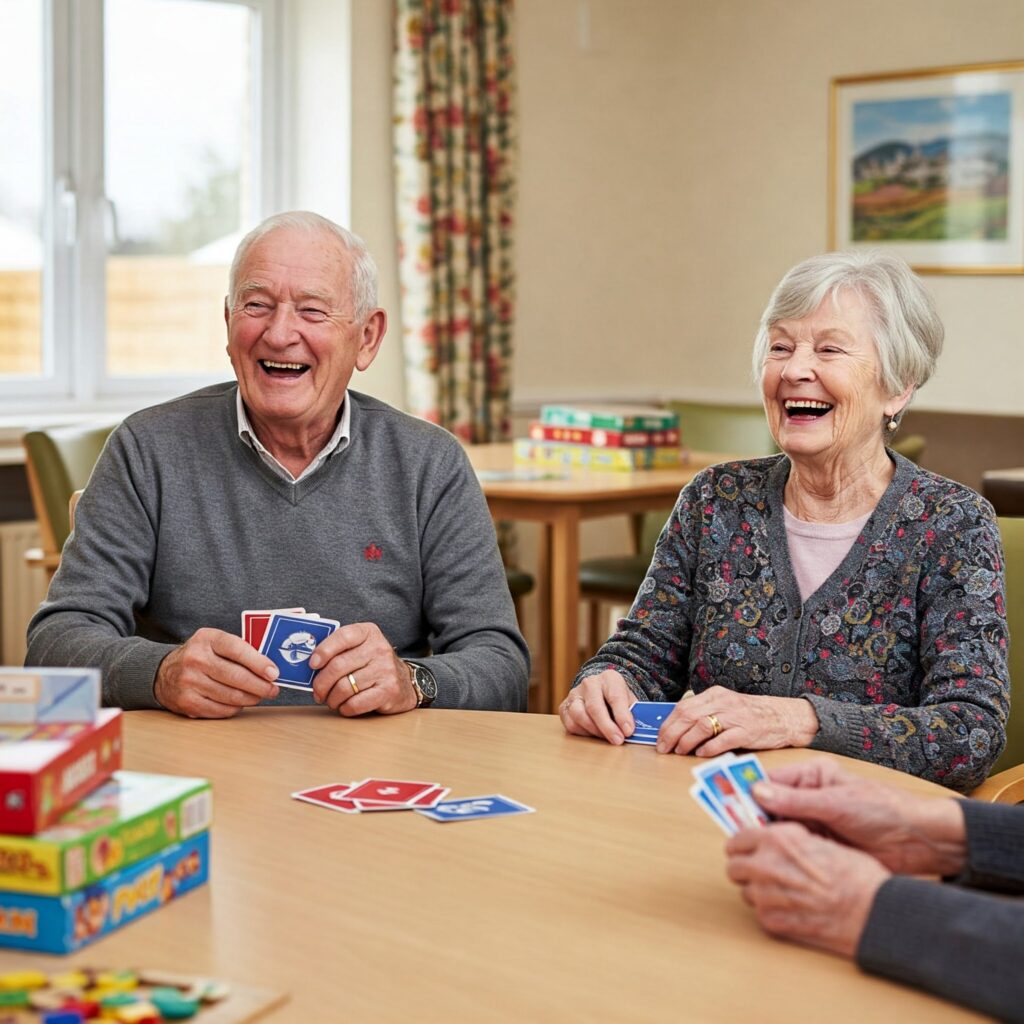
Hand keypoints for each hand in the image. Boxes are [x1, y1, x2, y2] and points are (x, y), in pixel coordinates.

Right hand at [155, 628, 279, 718]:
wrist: (163, 673)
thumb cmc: (200, 656)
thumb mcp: (214, 642)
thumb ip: (239, 649)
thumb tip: (269, 668)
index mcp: (206, 639)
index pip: (237, 649)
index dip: (259, 663)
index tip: (274, 673)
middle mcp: (195, 659)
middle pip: (236, 676)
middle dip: (260, 685)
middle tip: (273, 689)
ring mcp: (189, 682)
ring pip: (231, 696)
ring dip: (251, 698)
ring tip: (259, 696)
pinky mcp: (187, 702)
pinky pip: (220, 709)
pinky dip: (235, 708)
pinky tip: (241, 703)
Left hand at [308, 622, 416, 715]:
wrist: (405, 682)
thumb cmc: (373, 664)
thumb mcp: (361, 647)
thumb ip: (339, 649)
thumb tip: (308, 663)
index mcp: (368, 632)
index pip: (342, 636)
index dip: (323, 651)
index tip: (312, 664)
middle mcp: (378, 648)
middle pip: (338, 666)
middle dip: (321, 683)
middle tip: (317, 692)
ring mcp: (385, 670)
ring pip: (344, 687)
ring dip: (332, 698)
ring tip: (331, 700)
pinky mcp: (388, 690)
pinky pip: (356, 703)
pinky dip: (345, 708)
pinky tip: (345, 706)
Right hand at [559, 670, 636, 744]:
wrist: (601, 691)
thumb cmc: (617, 699)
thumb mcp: (629, 701)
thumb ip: (632, 713)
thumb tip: (631, 731)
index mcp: (609, 678)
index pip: (615, 696)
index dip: (622, 715)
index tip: (628, 731)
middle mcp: (589, 683)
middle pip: (594, 707)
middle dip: (607, 727)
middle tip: (618, 740)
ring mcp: (574, 694)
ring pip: (578, 715)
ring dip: (594, 730)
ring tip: (606, 738)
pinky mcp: (564, 707)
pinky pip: (570, 724)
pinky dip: (583, 733)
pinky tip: (594, 734)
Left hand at [656, 686, 818, 755]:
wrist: (785, 717)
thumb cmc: (752, 714)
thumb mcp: (726, 706)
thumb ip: (706, 712)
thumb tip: (679, 729)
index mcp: (715, 695)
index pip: (683, 707)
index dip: (668, 724)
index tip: (660, 738)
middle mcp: (723, 703)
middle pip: (688, 716)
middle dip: (671, 734)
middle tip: (664, 748)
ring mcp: (735, 717)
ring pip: (701, 726)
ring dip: (686, 741)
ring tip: (680, 752)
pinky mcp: (747, 731)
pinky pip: (722, 739)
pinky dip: (708, 748)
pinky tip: (701, 754)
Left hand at [725, 822, 888, 957]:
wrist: (871, 911)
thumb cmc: (855, 874)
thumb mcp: (819, 841)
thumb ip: (789, 841)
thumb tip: (773, 842)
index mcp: (776, 839)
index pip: (738, 839)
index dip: (744, 845)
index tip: (747, 849)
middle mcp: (764, 864)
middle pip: (734, 866)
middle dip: (745, 869)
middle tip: (761, 872)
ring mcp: (765, 895)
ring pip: (746, 892)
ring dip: (759, 892)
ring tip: (785, 893)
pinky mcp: (771, 922)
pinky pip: (761, 914)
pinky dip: (773, 912)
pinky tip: (794, 910)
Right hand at [751, 759, 967, 876]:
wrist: (922, 841)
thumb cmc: (884, 810)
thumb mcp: (837, 803)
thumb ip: (796, 800)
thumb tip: (756, 792)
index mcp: (813, 776)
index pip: (771, 781)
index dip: (748, 793)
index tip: (727, 804)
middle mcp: (810, 796)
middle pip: (771, 806)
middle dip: (754, 818)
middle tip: (734, 832)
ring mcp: (815, 822)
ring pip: (781, 829)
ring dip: (769, 838)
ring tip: (749, 850)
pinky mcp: (823, 846)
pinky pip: (796, 848)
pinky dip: (785, 854)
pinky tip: (773, 862)